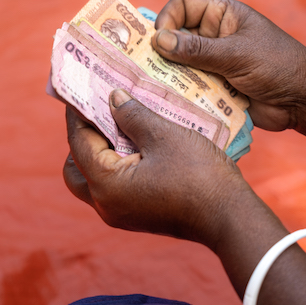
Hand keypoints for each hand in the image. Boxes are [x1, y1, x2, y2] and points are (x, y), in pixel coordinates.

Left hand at [63, 92, 252, 246]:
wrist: (228, 216)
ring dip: (101, 151)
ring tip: (118, 122)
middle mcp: (105, 204)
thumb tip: (113, 98)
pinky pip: (114, 187)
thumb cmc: (198, 174)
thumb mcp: (164, 135)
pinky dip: (116, 164)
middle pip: (77, 167)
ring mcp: (121, 213)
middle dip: (83, 137)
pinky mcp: (137, 215)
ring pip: (95, 179)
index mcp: (106, 184)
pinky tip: (136, 142)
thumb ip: (132, 114)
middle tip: (97, 109)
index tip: (78, 88)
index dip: (77, 113)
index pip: (78, 142)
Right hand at [153, 0, 305, 132]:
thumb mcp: (237, 54)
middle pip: (175, 37)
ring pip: (179, 65)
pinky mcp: (215, 88)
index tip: (158, 42)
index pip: (183, 6)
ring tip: (152, 89)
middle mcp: (215, 36)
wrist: (304, 101)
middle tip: (141, 68)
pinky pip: (189, 88)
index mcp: (223, 15)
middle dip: (161, 51)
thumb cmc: (278, 66)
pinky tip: (167, 103)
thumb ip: (197, 49)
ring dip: (168, 76)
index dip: (167, 19)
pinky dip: (179, 94)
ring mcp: (214, 63)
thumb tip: (157, 40)